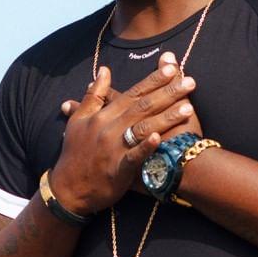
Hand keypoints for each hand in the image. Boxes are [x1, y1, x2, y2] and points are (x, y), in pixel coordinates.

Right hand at [50, 59, 196, 214]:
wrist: (67, 188)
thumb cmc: (75, 152)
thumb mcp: (78, 120)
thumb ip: (94, 95)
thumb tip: (104, 70)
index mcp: (102, 115)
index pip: (133, 93)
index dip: (153, 80)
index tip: (172, 68)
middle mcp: (109, 127)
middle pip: (143, 106)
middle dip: (168, 93)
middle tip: (191, 82)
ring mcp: (114, 148)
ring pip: (143, 128)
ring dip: (166, 117)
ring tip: (189, 107)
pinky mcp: (118, 169)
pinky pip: (134, 156)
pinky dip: (146, 146)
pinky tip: (160, 137)